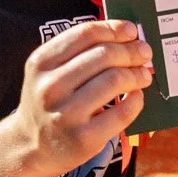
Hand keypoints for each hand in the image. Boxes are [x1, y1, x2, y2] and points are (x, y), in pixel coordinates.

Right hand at [13, 19, 152, 176]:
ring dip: (137, 74)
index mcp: (41, 63)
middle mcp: (50, 87)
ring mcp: (66, 115)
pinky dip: (136, 100)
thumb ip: (79, 52)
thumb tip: (127, 36)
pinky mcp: (84, 138)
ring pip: (114, 81)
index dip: (113, 29)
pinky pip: (122, 112)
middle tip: (144, 53)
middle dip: (131, 51)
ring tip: (144, 75)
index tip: (131, 31)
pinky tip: (137, 96)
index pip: (85, 35)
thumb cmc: (50, 102)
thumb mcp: (49, 72)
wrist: (33, 147)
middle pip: (104, 55)